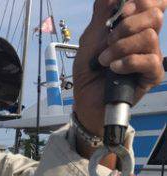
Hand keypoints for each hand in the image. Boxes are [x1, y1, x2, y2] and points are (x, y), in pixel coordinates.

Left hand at [73, 0, 165, 136]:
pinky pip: (150, 61)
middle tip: (109, 39)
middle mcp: (146, 38)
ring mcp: (151, 57)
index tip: (122, 10)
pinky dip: (129, 62)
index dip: (142, 0)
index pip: (154, 3)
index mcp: (135, 25)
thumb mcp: (90, 38)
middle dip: (128, 24)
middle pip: (155, 15)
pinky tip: (114, 68)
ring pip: (150, 37)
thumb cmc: (90, 70)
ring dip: (122, 47)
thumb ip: (101, 13)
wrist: (86, 99)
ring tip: (105, 60)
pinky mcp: (151, 76)